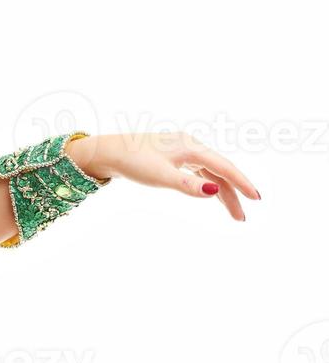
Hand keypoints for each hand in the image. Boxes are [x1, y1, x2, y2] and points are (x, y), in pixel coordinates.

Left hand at [69, 132, 261, 220]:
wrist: (106, 152)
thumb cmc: (132, 162)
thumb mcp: (160, 176)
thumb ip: (187, 184)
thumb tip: (215, 191)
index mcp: (190, 146)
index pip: (223, 167)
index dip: (242, 183)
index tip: (257, 199)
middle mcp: (188, 145)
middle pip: (219, 171)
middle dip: (233, 193)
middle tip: (242, 217)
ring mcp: (180, 150)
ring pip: (209, 173)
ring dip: (221, 192)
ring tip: (233, 214)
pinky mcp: (172, 157)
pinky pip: (198, 172)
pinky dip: (207, 184)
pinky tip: (212, 193)